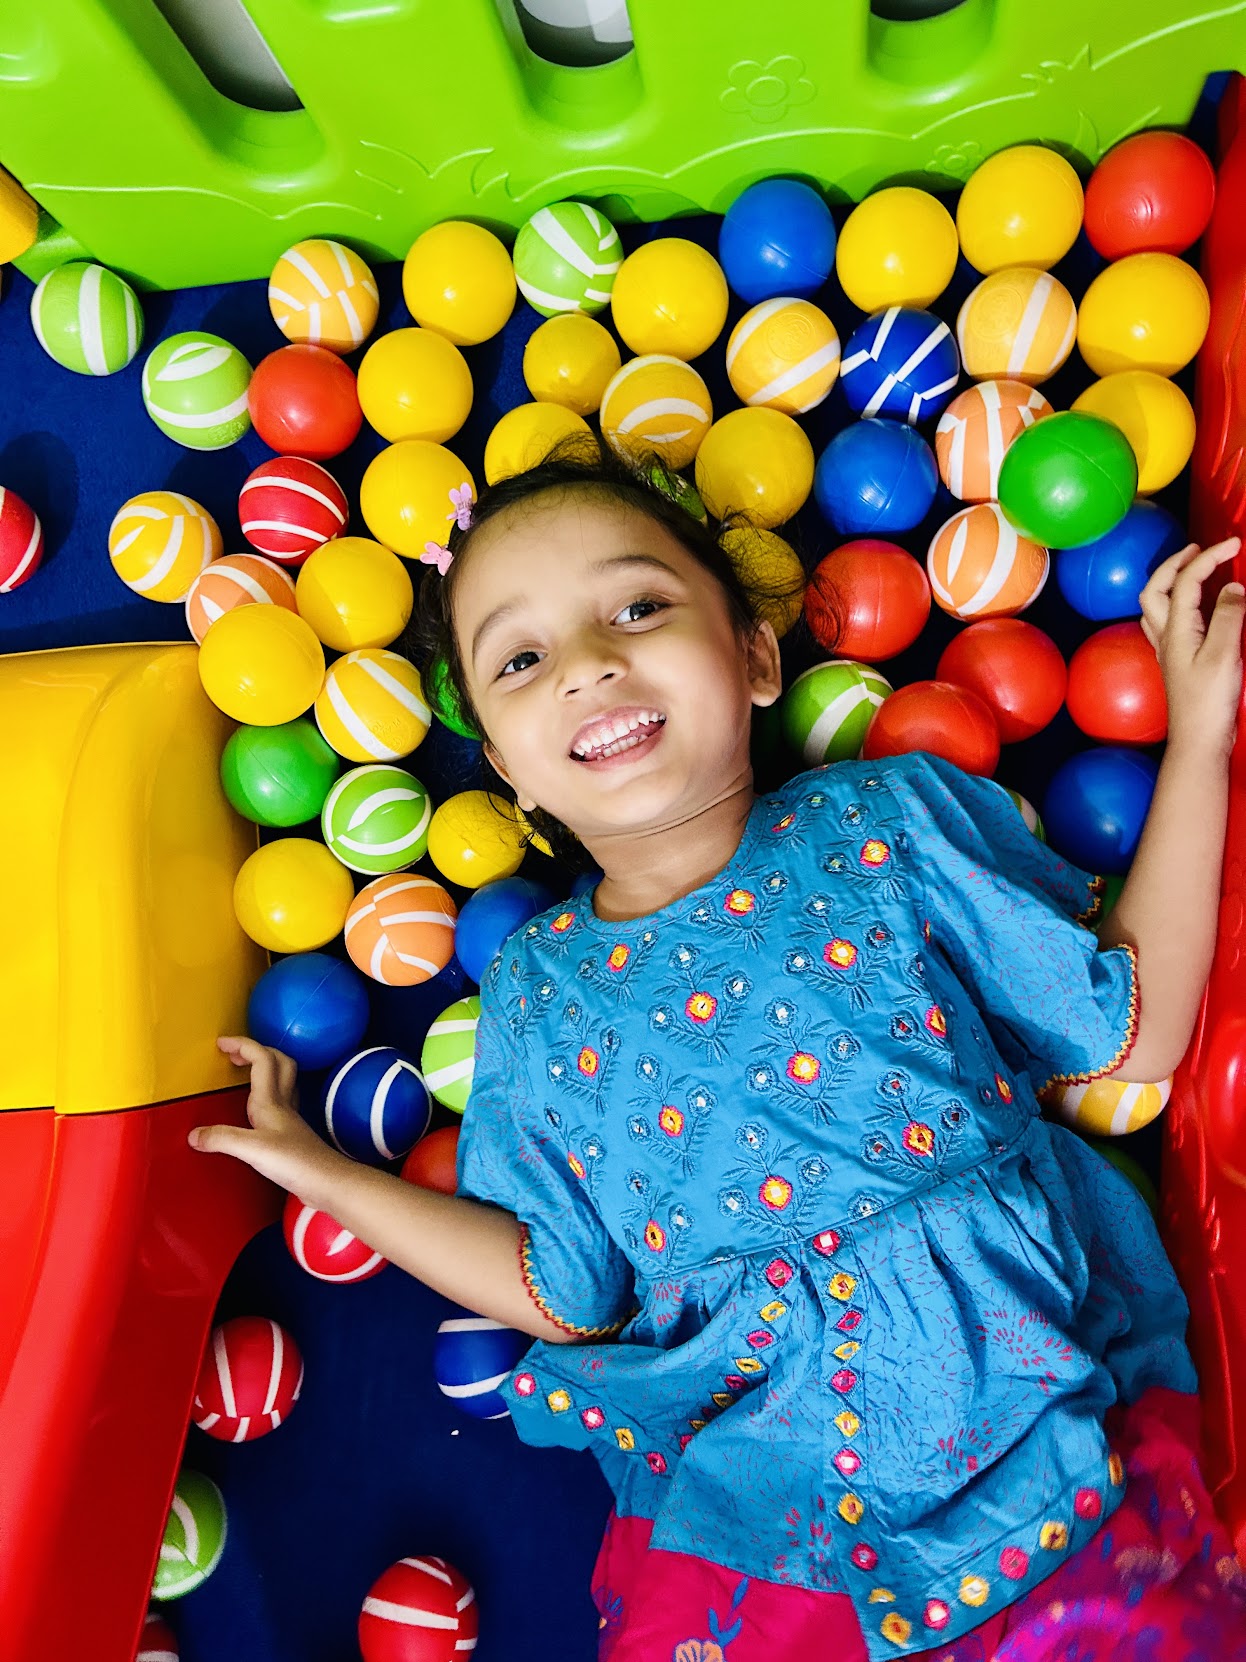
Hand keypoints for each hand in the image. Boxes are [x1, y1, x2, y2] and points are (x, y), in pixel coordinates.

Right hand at [189, 1036, 339, 1199]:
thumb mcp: (252, 1149)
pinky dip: (265, 1095)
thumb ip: (222, 1138)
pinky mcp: (291, 1134)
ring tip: (242, 1074)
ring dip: (263, 1069)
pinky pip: (279, 1102)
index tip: (221, 1043)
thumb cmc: (295, 1163)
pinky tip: (255, 1109)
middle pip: (277, 1062)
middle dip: (255, 1051)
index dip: (242, 1045)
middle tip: (233, 1055)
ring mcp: (289, 1119)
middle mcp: (282, 1104)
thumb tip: (194, 1134)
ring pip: (281, 1080)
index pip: (261, 1059)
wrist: (327, 1183)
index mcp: (271, 1101)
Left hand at [1139, 537, 1243, 757]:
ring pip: (1156, 607)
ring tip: (1195, 570)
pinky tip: (1192, 610)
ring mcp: (1168, 651)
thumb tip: (1233, 588)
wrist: (1198, 740)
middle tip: (1201, 549)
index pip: (1185, 580)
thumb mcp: (1225, 654)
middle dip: (1175, 564)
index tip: (1234, 544)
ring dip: (1170, 583)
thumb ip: (1229, 616)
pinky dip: (1177, 606)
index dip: (1208, 556)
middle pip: (1156, 589)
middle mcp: (1166, 637)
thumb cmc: (1209, 702)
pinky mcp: (1177, 662)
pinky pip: (1166, 625)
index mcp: (1176, 630)